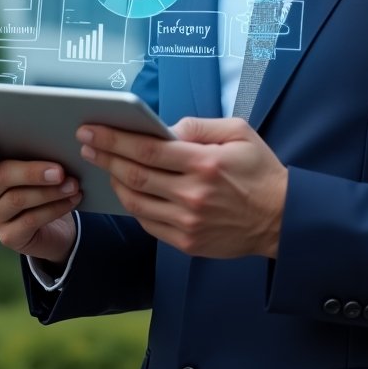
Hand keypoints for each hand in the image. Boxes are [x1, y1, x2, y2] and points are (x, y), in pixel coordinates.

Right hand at [0, 138, 81, 266]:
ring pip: (18, 199)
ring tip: (74, 185)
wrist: (58, 225)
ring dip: (50, 191)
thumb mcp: (45, 165)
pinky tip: (73, 199)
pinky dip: (55, 208)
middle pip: (1, 176)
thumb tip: (60, 143)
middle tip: (60, 171)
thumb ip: (42, 152)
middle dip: (32, 172)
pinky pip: (30, 220)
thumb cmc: (49, 183)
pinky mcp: (8, 236)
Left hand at [78, 117, 287, 258]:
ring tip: (103, 165)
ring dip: (114, 181)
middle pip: (135, 174)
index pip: (148, 149)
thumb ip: (200, 126)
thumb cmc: (260, 170)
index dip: (115, 138)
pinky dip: (133, 204)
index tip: (92, 129)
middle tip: (85, 142)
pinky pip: (148, 222)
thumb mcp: (238, 133)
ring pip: (136, 201)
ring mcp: (188, 222)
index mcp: (205, 163)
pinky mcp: (186, 242)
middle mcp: (193, 195)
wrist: (281, 218)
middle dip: (104, 156)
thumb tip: (165, 127)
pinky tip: (127, 189)